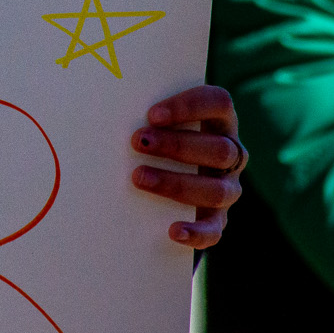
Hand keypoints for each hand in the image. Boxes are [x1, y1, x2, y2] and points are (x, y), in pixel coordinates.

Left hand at [131, 84, 243, 248]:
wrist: (161, 186)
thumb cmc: (152, 138)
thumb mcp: (153, 121)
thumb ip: (141, 111)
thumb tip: (102, 100)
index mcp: (219, 121)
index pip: (218, 103)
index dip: (189, 107)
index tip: (152, 115)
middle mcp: (231, 154)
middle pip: (219, 149)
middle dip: (177, 146)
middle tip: (137, 142)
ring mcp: (227, 188)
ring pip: (217, 190)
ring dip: (177, 184)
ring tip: (138, 177)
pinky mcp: (217, 219)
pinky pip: (214, 230)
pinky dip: (196, 232)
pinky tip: (173, 230)